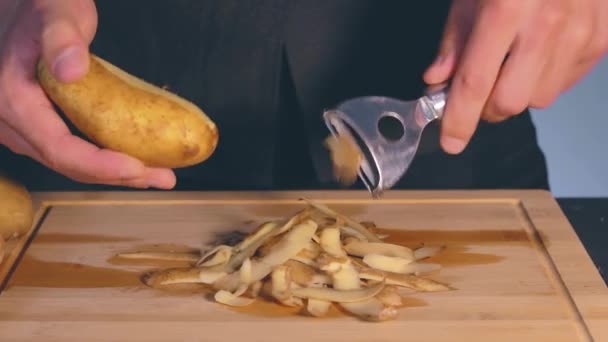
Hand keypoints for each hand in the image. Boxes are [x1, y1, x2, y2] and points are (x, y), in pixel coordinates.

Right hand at [0, 0, 175, 188]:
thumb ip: (60, 36)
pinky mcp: (37, 126)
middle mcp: (10, 122)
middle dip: (119, 175)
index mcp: (11, 99)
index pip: (59, 147)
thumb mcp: (54, 11)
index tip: (138, 168)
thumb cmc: (39, 6)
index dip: (100, 165)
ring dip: (115, 171)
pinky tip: (135, 158)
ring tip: (158, 173)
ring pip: (71, 162)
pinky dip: (104, 158)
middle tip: (164, 177)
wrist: (21, 8)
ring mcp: (22, 127)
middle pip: (69, 163)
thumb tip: (71, 69)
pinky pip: (71, 150)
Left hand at [424, 0, 607, 153]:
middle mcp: (547, 26)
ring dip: (517, 93)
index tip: (450, 141)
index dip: (458, 119)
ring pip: (538, 100)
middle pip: (509, 102)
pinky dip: (544, 80)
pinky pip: (564, 85)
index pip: (474, 83)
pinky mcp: (601, 40)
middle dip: (486, 109)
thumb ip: (454, 40)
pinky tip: (539, 55)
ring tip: (513, 62)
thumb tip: (436, 82)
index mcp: (506, 10)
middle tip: (478, 93)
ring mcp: (580, 34)